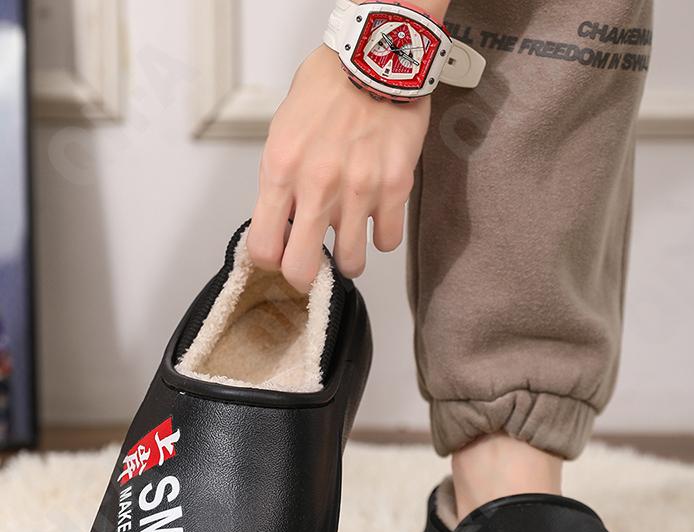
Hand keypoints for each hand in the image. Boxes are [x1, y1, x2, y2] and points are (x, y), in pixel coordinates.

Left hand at [247, 45, 431, 291]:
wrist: (375, 58)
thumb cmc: (328, 89)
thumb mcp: (283, 131)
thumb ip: (280, 181)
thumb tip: (282, 223)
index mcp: (281, 169)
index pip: (264, 247)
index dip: (271, 261)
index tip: (280, 258)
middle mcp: (318, 186)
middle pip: (303, 269)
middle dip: (305, 277)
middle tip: (313, 269)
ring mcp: (359, 190)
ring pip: (352, 263)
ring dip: (349, 259)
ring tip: (351, 242)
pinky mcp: (395, 188)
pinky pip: (387, 241)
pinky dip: (382, 237)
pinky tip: (377, 218)